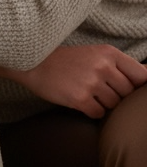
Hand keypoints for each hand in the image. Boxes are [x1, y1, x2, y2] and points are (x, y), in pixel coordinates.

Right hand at [16, 45, 146, 118]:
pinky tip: (78, 99)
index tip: (127, 88)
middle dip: (116, 95)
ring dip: (103, 103)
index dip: (138, 86)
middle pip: (127, 94)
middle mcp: (102, 66)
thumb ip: (120, 65)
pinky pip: (98, 113)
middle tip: (97, 88)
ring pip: (114, 105)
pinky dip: (90, 110)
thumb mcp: (94, 54)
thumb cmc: (65, 60)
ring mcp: (91, 82)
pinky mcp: (79, 98)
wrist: (31, 62)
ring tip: (86, 92)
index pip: (142, 75)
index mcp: (108, 53)